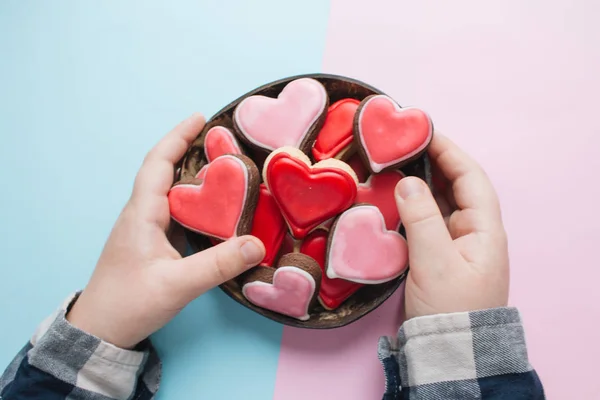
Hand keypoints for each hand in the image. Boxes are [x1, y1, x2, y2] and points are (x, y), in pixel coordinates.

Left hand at [67, 113, 264, 348]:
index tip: (201, 118)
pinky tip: (213, 207)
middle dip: (190, 149)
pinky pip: (175, 210)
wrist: (101, 330)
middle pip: (165, 170)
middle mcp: (141, 214)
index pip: (158, 163)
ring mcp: (144, 229)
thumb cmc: (129, 303)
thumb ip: (217, 265)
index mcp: (142, 214)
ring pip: (170, 191)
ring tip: (223, 167)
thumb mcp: (177, 285)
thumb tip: (257, 245)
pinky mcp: (151, 243)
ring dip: (193, 174)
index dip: (178, 137)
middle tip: (222, 141)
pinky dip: (194, 200)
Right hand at [395, 134, 508, 319]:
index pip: (470, 177)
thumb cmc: (451, 308)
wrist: (450, 352)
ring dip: (419, 182)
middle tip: (402, 144)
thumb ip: (422, 218)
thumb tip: (407, 182)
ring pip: (438, 202)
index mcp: (484, 229)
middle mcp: (473, 231)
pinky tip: (393, 198)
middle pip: (454, 185)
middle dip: (431, 162)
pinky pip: (425, 220)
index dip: (448, 151)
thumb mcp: (436, 261)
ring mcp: (455, 243)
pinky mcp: (437, 255)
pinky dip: (410, 205)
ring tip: (394, 164)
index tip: (424, 131)